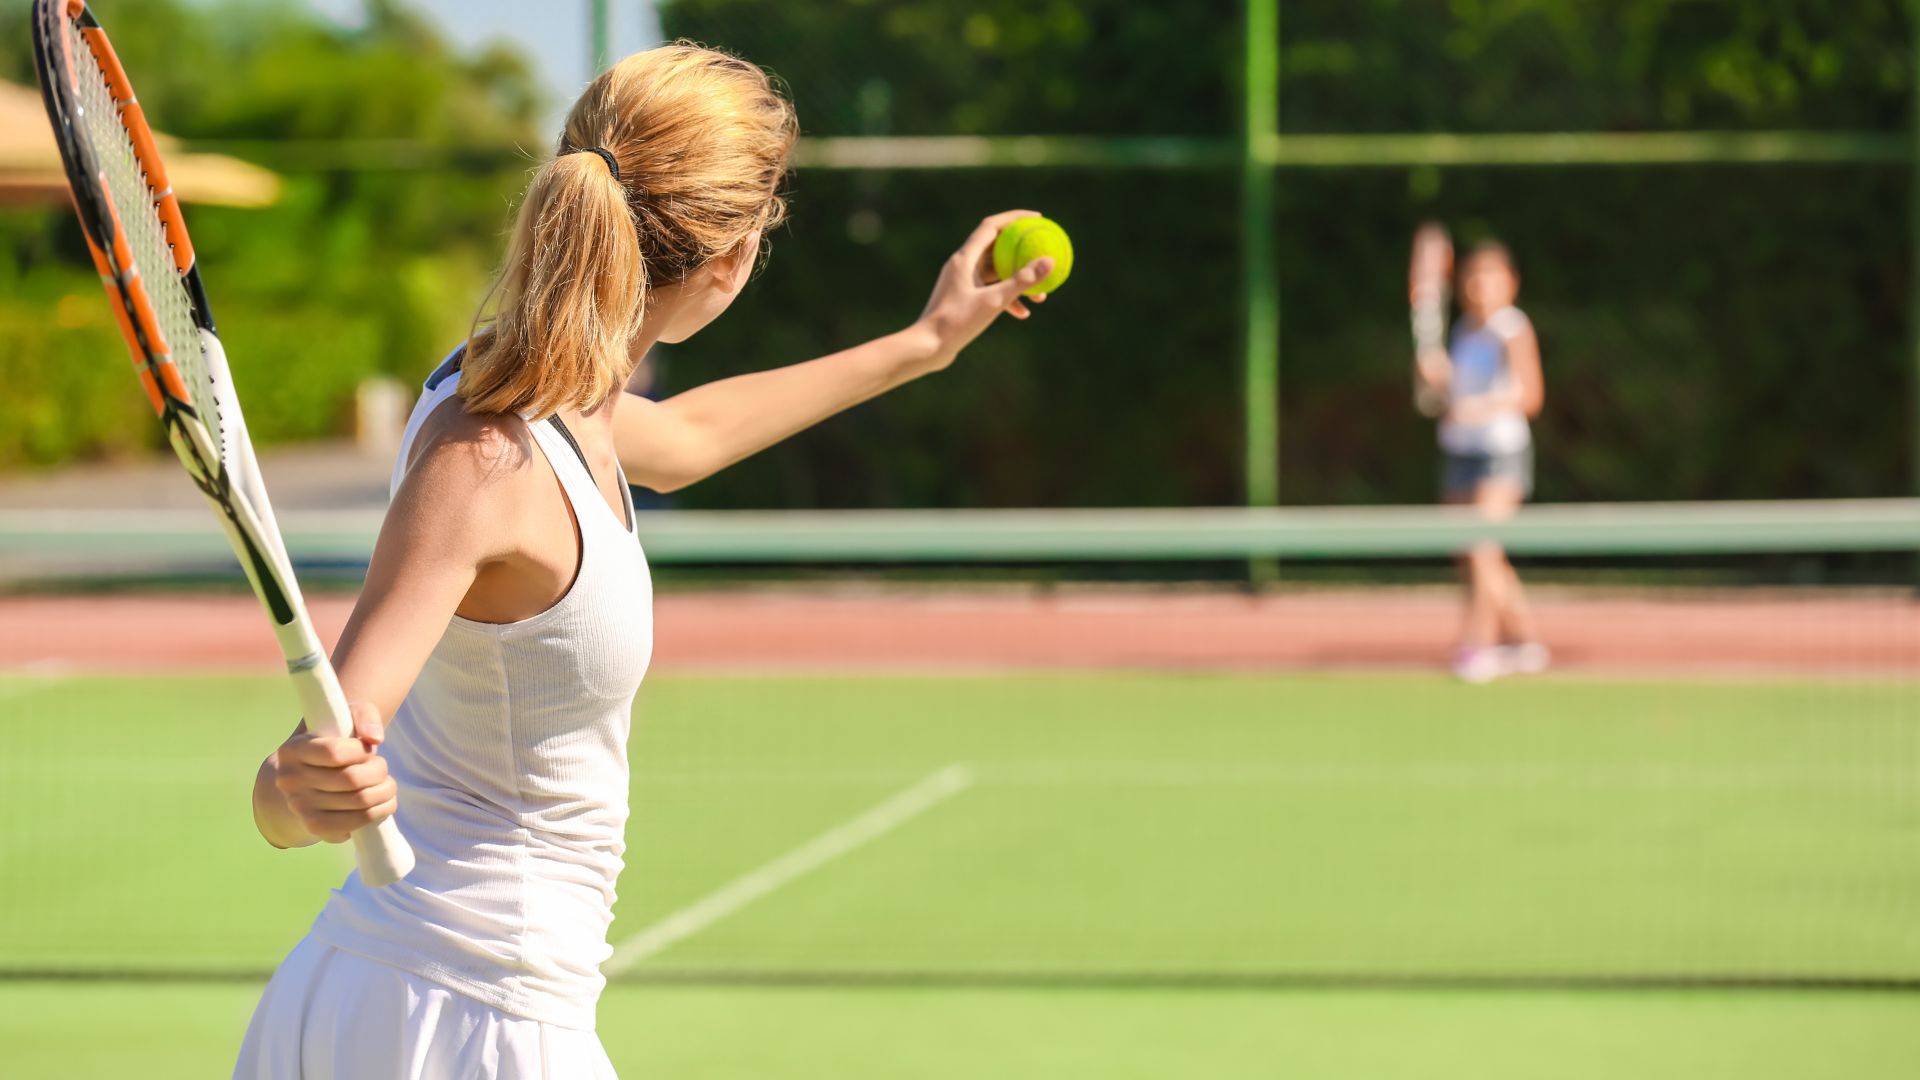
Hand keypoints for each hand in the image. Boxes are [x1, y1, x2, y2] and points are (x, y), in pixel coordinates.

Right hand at [268, 703, 396, 844]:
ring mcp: (300, 807)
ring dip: (385, 792)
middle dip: (379, 772)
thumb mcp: (346, 718)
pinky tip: (381, 803)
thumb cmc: (334, 741)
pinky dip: (378, 813)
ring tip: (387, 785)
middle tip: (382, 768)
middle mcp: (289, 780)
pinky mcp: (315, 827)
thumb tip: (375, 737)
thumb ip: (363, 716)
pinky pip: (354, 824)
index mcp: (292, 750)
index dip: (361, 751)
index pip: (334, 752)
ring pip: (359, 802)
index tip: (367, 749)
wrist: (312, 775)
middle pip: (351, 779)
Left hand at [909, 210, 1055, 369]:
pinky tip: (1023, 314)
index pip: (992, 226)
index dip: (1015, 218)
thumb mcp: (994, 301)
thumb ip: (1022, 280)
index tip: (1038, 219)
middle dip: (1021, 252)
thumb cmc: (957, 323)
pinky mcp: (963, 299)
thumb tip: (1049, 261)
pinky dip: (1006, 299)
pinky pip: (990, 291)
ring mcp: (962, 282)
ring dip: (1017, 281)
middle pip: (996, 248)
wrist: (927, 347)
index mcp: (965, 258)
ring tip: (1040, 296)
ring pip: (996, 274)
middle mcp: (962, 266)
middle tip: (1042, 251)